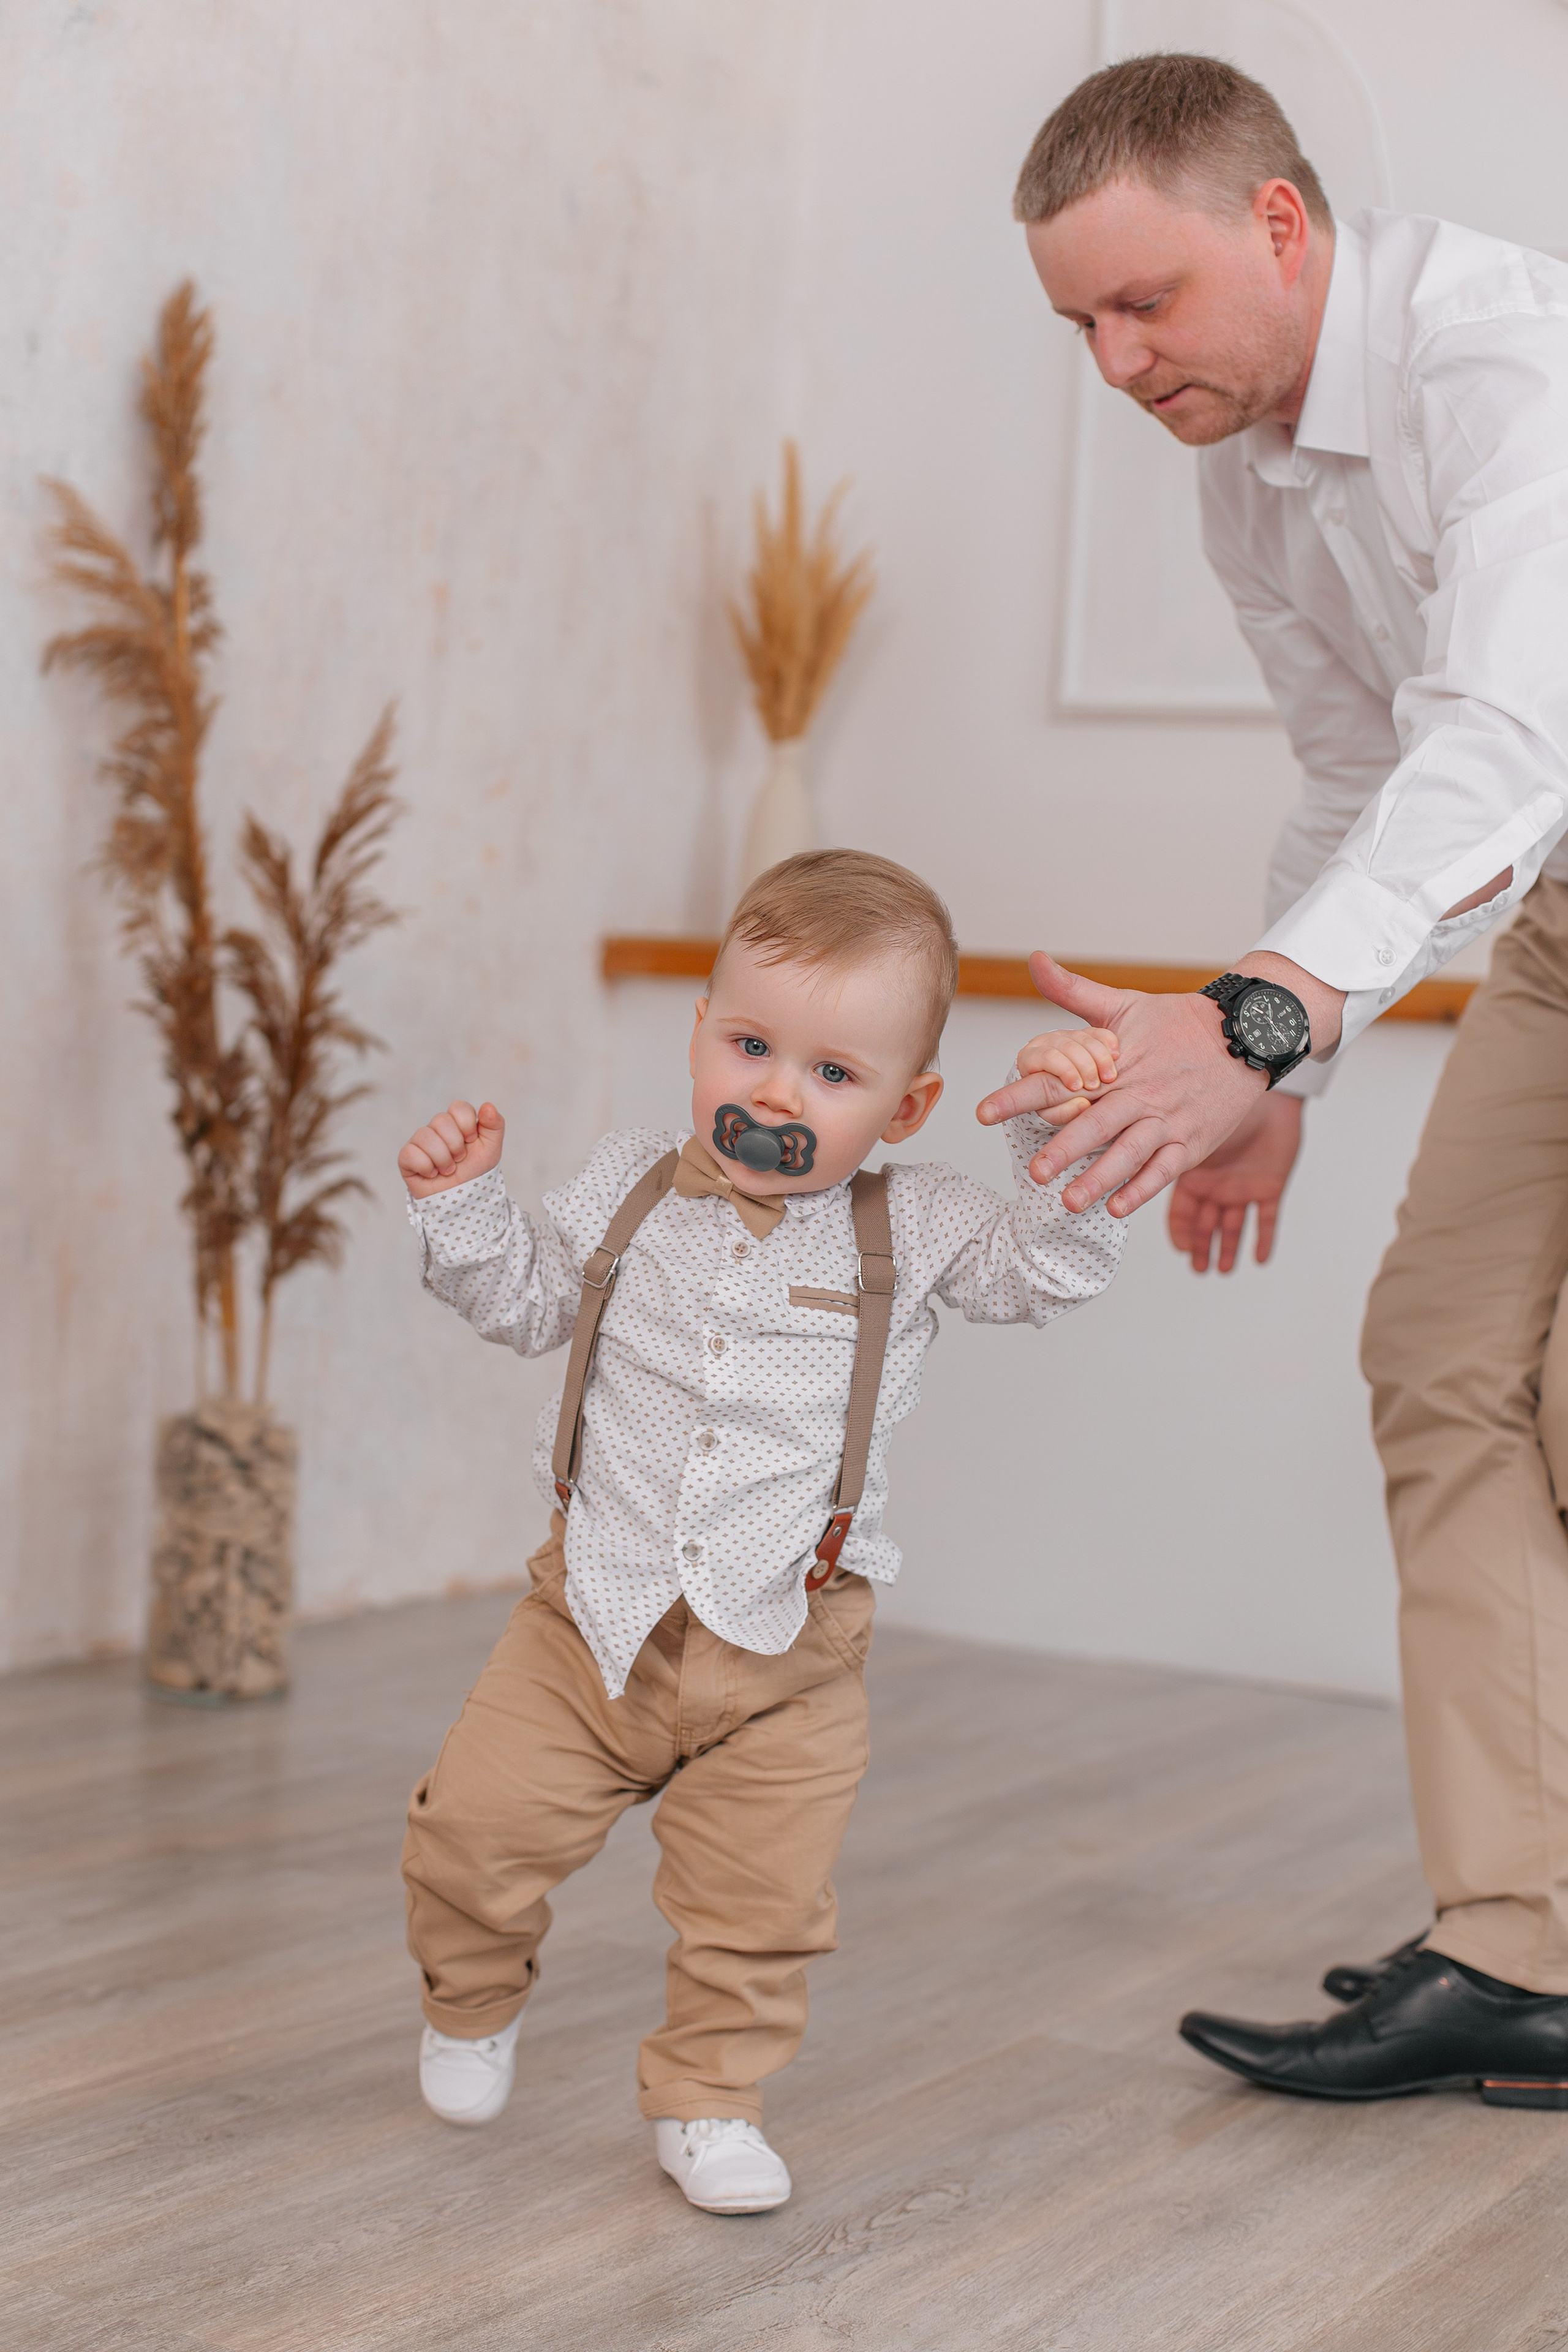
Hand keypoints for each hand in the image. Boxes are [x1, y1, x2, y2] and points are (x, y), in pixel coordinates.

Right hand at [399, 1099, 504, 1197]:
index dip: (467, 1125)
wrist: (463, 1200)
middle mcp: (436, 1129)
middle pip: (441, 1120)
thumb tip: (487, 1106)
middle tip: (459, 1159)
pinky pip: (410, 1153)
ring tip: (448, 1170)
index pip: (458, 1107)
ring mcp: (420, 1142)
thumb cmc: (476, 1173)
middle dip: (455, 1145)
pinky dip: (426, 1167)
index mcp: (457, 1123)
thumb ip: (494, 1125)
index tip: (472, 1141)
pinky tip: (432, 1174)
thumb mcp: (491, 1149)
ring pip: (425, 1136)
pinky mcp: (406, 1157)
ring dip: (442, 1159)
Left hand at [977, 955, 1267, 1215]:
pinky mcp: (1192, 1141)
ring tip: (1070, 1201)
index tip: (984, 1112)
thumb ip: (1072, 991)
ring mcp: (1167, 1120)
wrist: (1245, 1034)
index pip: (1058, 1081)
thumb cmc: (1179, 1022)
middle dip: (1064, 1149)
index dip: (1019, 1096)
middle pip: (1095, 1124)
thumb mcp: (1123, 1002)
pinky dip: (1143, 1189)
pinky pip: (1166, 1169)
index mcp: (1114, 1065)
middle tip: (1034, 1172)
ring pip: (1130, 1152)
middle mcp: (1138, 1094)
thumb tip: (1035, 959)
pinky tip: (1117, 1207)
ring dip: (1100, 1178)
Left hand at [1012, 1024, 1119, 1124]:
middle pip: (1067, 1045)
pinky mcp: (1084, 1033)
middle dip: (1085, 1065)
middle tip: (1095, 1086)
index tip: (1077, 1088)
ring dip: (1100, 1057)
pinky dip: (1108, 1042)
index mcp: (1030, 1059)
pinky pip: (1098, 1032)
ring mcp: (1066, 1035)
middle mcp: (1046, 1042)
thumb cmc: (1051, 1104)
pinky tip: (1115, 1056)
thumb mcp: (1052, 1113)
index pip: (1047, 1056)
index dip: (1065, 1070)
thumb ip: (1063, 1112)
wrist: (1061, 1096)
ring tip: (1109, 1077)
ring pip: (1084, 1037)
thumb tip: (1082, 1105)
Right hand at [1167, 1092, 1302, 1271]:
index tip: (1180, 1248)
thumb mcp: (1183, 1130)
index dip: (1180, 1231)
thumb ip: (1154, 1148)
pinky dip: (1265, 1238)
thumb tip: (1117, 1151)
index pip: (1182, 1210)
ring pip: (1233, 1225)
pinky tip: (1261, 1259)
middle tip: (1197, 1268)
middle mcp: (1216, 1183)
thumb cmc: (1216, 1097)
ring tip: (1220, 1270)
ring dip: (1227, 1248)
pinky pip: (1267, 1217)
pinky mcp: (1269, 1184)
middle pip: (1205, 1222)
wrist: (1260, 1082)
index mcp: (1194, 1173)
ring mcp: (1242, 1184)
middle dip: (1200, 1246)